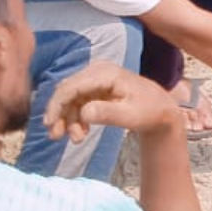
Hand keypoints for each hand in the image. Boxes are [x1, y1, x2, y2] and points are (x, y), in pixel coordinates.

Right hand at [44, 61, 180, 142]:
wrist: (161, 110)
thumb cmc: (149, 111)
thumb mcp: (130, 115)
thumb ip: (107, 113)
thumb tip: (84, 112)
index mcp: (106, 73)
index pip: (71, 86)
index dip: (56, 105)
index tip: (50, 125)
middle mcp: (98, 70)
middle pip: (66, 90)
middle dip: (59, 114)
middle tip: (56, 137)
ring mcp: (97, 78)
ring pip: (70, 97)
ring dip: (67, 118)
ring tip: (77, 139)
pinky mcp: (96, 87)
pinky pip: (77, 101)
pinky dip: (75, 116)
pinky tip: (81, 132)